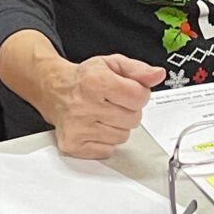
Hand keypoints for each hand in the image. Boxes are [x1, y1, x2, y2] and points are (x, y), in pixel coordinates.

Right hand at [40, 53, 166, 158]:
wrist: (56, 90)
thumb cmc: (86, 78)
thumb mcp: (113, 64)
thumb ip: (139, 70)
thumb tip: (158, 75)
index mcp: (95, 81)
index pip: (138, 96)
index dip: (140, 94)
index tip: (131, 91)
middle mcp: (84, 105)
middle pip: (133, 119)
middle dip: (130, 110)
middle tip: (115, 102)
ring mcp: (77, 128)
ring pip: (122, 137)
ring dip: (119, 126)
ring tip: (105, 113)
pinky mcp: (73, 145)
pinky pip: (108, 150)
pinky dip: (106, 140)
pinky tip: (96, 126)